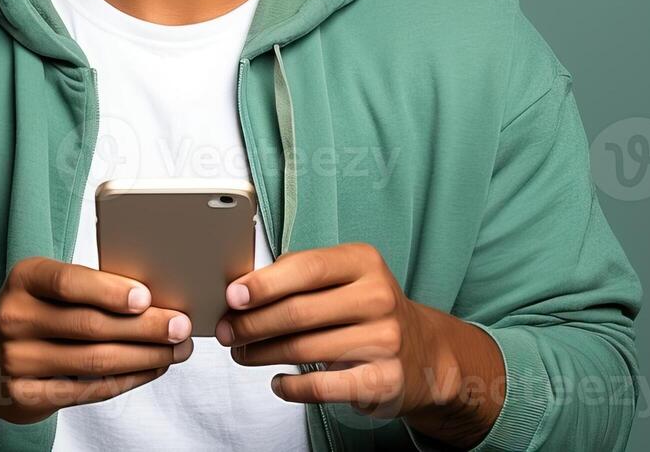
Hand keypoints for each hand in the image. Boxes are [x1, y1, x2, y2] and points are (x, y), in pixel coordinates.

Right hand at [0, 255, 191, 446]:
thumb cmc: (29, 313)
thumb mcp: (42, 287)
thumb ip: (85, 288)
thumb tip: (153, 295)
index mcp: (24, 279)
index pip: (68, 282)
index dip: (108, 290)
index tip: (146, 297)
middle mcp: (15, 318)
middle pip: (91, 326)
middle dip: (144, 327)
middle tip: (181, 326)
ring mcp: (18, 361)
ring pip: (95, 361)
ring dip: (145, 357)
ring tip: (177, 350)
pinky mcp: (28, 397)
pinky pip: (89, 390)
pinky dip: (128, 380)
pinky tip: (152, 369)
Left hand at [214, 242, 504, 447]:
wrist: (423, 353)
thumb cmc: (366, 309)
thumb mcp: (345, 277)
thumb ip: (300, 276)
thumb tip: (241, 289)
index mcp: (364, 262)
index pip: (306, 268)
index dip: (264, 283)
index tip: (232, 297)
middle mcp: (378, 297)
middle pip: (298, 312)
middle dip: (252, 324)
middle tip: (226, 332)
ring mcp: (384, 341)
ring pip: (303, 350)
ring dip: (261, 354)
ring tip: (241, 353)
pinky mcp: (383, 381)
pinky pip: (321, 387)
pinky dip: (290, 386)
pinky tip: (276, 381)